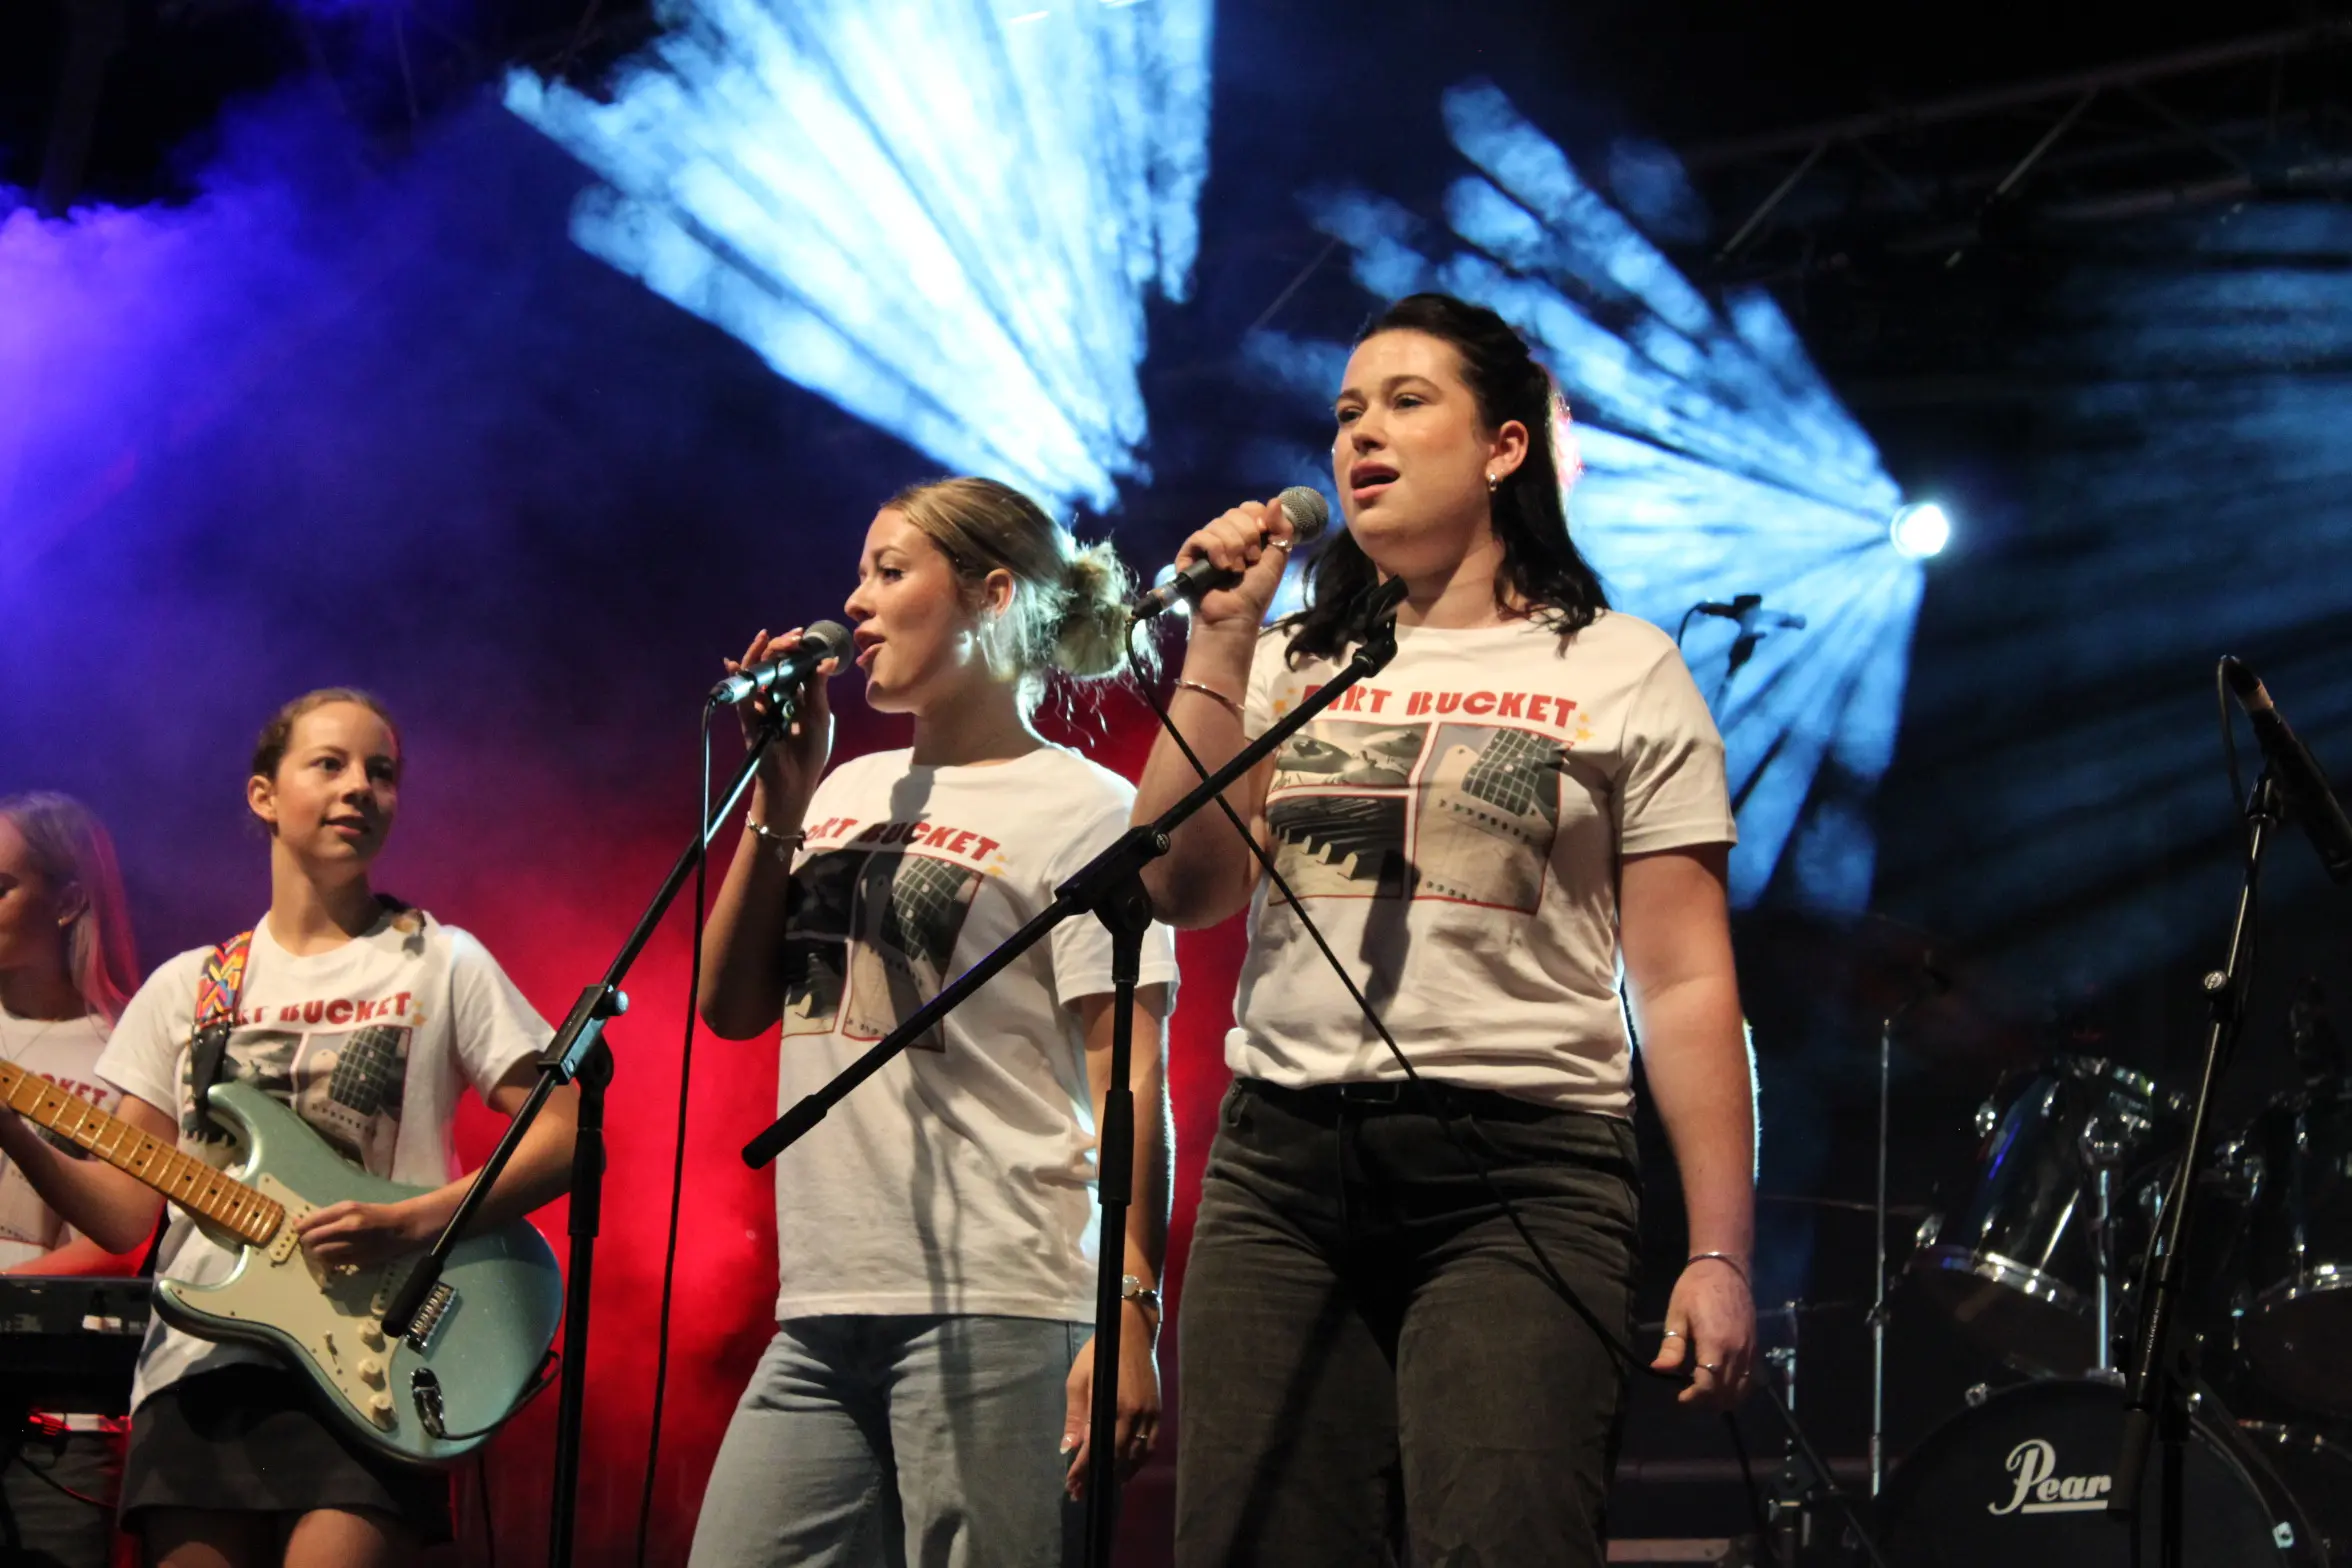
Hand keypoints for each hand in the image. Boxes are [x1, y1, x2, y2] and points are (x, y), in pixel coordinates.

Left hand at [296, 1199, 430, 1272]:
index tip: (299, 1230)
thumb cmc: (375, 1214)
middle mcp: (347, 1226)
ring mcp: (353, 1244)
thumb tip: (300, 1224)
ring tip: (322, 1249)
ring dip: (317, 1253)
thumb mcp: (352, 1208)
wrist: (403, 1227)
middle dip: (306, 1242)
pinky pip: (333, 1263)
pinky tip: (334, 1255)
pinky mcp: (358, 1259)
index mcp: (346, 1209)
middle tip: (309, 1242)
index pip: (310, 1222)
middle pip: (311, 1239)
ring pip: (320, 1253)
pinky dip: (329, 1261)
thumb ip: (328, 1216)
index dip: (301, 1228)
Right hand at [723, 627, 836, 816]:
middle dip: (781, 647)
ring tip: (769, 638)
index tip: (803, 637)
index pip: (792, 666)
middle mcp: (776, 698)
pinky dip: (738, 678)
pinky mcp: (749, 719)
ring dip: (761, 654)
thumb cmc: (810, 752)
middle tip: (793, 636)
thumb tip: (827, 659)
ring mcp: (761, 707)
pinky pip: (741, 695)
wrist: (794, 782)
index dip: (796, 650)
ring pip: (756, 674)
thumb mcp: (819, 715)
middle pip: (773, 665)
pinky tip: (734, 663)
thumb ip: (819, 687)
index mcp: (795, 696)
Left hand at [1061, 1302, 1162, 1496]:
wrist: (1133, 1332)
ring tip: (1101, 1484)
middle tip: (1080, 1491)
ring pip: (1136, 1455)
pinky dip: (1139, 1461)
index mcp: (1113, 1405)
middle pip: (1116, 1457)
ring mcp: (1149, 1414)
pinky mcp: (1158, 1412)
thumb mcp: (1079, 1379)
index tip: (1070, 1485)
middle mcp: (1134, 1414)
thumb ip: (1076, 1416)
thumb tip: (1068, 1447)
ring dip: (1119, 1473)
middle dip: (1097, 1477)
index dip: (1082, 1469)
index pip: (1095, 1447)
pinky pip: (1151, 1445)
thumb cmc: (1100, 1352)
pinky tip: (1127, 1468)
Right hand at [1175, 498, 1295, 637]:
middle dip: (1248, 536)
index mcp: (1246, 535)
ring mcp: (1206, 544)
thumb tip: (1275, 500)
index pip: (1249, 507)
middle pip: (1235, 513)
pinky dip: (1215, 550)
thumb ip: (1281, 530)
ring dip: (1234, 547)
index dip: (1258, 517)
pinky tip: (1221, 567)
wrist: (1235, 616)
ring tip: (1236, 570)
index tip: (1264, 534)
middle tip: (1251, 560)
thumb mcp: (1277, 559)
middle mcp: (1225, 536)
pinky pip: (1202, 536)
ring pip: (1219, 523)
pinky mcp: (1189, 554)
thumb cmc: (1255, 593)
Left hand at [1650, 1257, 1755, 1409]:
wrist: (1725, 1268)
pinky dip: (1737, 1390)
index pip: (1708, 1386)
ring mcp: (1750, 1351)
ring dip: (1722, 1400)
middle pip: (1725, 1394)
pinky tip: (1721, 1385)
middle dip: (1705, 1402)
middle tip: (1688, 1396)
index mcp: (1715, 1344)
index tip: (1679, 1398)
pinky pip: (1750, 1379)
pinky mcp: (1756, 1348)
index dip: (1693, 1399)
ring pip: (1741, 1391)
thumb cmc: (1695, 1288)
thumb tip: (1659, 1370)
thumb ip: (1671, 1346)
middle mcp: (1737, 1352)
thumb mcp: (1677, 1315)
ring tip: (1703, 1393)